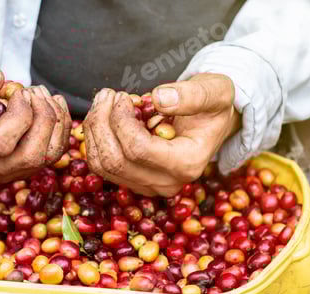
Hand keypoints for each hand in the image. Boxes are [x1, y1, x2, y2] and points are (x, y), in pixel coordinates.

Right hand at [0, 53, 70, 182]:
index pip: (0, 143)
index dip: (20, 114)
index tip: (20, 91)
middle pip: (29, 156)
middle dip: (43, 118)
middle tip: (36, 90)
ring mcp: (5, 172)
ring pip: (47, 156)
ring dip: (55, 121)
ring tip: (44, 93)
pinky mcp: (24, 167)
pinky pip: (54, 152)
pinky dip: (60, 126)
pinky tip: (53, 103)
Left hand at [83, 73, 239, 196]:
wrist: (208, 124)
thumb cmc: (211, 106)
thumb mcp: (214, 91)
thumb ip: (192, 94)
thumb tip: (160, 99)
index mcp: (187, 164)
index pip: (138, 149)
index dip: (122, 120)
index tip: (123, 96)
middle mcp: (166, 183)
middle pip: (114, 160)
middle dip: (102, 122)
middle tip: (108, 94)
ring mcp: (147, 186)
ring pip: (102, 164)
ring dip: (94, 130)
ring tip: (104, 102)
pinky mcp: (132, 181)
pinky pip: (100, 165)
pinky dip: (94, 139)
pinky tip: (103, 117)